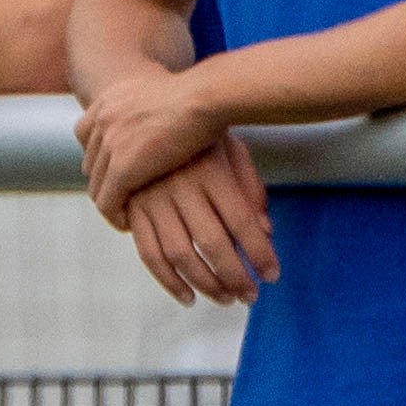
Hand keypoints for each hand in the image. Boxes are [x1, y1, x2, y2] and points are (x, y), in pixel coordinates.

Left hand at [74, 64, 229, 218]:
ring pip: (96, 186)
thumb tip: (158, 122)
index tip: (117, 170)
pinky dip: (116, 217)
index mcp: (110, 98)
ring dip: (111, 203)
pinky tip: (130, 224)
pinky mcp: (122, 168)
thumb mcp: (164, 95)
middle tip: (125, 198)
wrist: (206, 98)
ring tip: (128, 215)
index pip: (85, 134)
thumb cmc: (202, 98)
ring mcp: (110, 143)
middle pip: (91, 163)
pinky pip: (107, 203)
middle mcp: (103, 119)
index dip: (99, 155)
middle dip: (105, 182)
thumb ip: (149, 110)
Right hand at [118, 137, 276, 307]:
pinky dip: (168, 280)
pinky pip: (149, 253)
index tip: (272, 275)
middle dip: (235, 276)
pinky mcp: (133, 208)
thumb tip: (266, 231)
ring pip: (180, 254)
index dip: (259, 253)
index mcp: (211, 170)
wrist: (144, 107)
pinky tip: (188, 295)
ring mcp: (153, 198)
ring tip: (225, 298)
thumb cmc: (198, 136)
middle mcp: (182, 185)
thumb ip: (250, 189)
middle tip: (251, 296)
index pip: (242, 220)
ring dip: (205, 283)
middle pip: (213, 243)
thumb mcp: (231, 150)